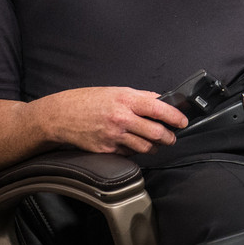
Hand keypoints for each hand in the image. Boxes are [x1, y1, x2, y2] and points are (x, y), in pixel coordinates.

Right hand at [37, 87, 188, 155]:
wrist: (61, 116)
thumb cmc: (89, 100)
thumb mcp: (116, 91)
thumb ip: (140, 96)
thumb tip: (161, 100)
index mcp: (126, 100)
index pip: (158, 108)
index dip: (174, 117)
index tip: (183, 121)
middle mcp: (121, 118)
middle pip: (156, 133)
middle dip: (169, 137)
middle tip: (172, 137)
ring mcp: (114, 136)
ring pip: (145, 147)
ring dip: (154, 146)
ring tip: (156, 143)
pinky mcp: (107, 150)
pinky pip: (129, 153)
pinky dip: (135, 150)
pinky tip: (134, 144)